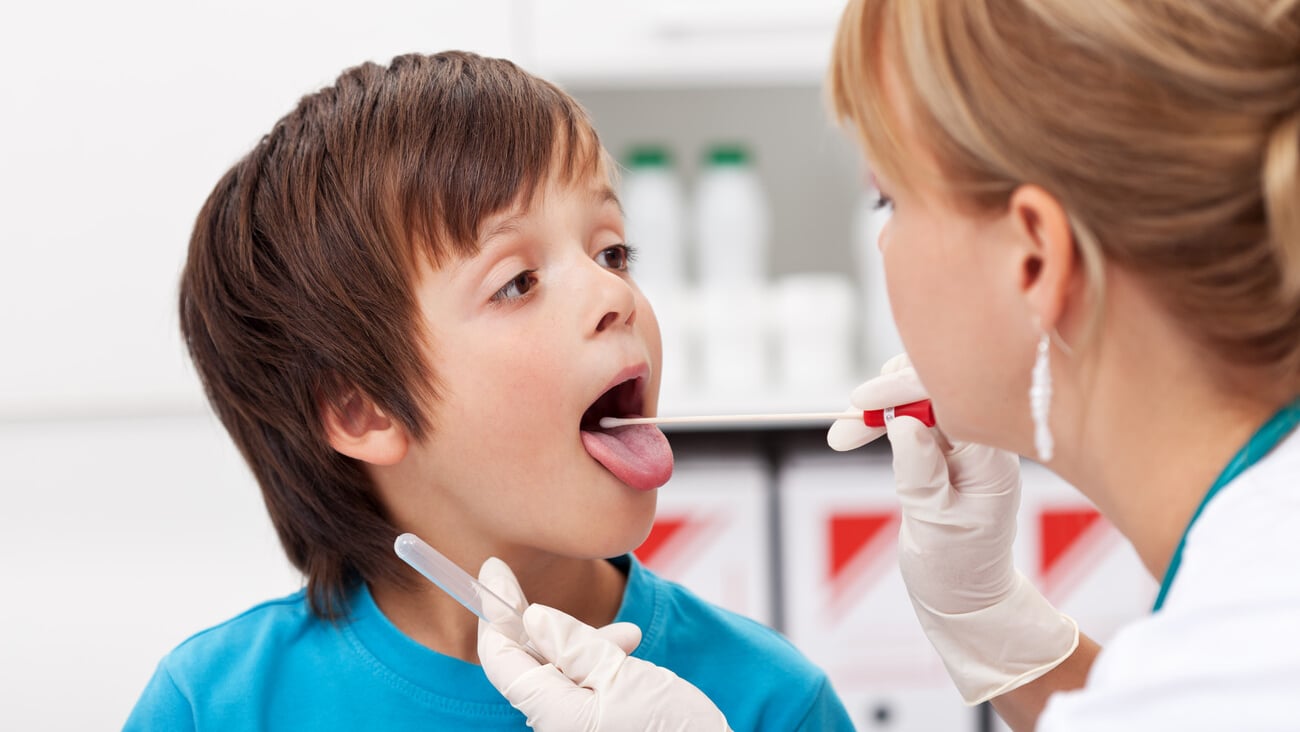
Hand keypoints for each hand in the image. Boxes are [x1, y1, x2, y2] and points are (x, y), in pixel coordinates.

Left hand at [476, 558, 731, 730]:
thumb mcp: (624, 674)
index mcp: (552, 715)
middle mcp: (555, 728)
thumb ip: (574, 644)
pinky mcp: (594, 730)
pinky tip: (629, 656)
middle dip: (553, 629)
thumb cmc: (675, 731)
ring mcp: (574, 731)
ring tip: (628, 637)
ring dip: (584, 647)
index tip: (495, 570)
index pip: (501, 659)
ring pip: (558, 675)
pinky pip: (580, 692)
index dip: (496, 611)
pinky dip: (598, 669)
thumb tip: (533, 618)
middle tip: (573, 599)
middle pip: (530, 664)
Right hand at [830, 355, 1078, 704]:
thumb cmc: (957, 569)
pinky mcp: (946, 450)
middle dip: (886, 395)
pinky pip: (915, 418)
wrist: (968, 598)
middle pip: (937, 387)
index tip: (860, 402)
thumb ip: (920, 471)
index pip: (952, 397)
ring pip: (920, 399)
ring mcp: (966, 444)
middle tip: (845, 425)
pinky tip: (857, 432)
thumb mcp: (934, 524)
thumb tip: (903, 422)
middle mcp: (984, 442)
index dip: (904, 389)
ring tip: (844, 434)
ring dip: (879, 408)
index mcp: (992, 458)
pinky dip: (882, 420)